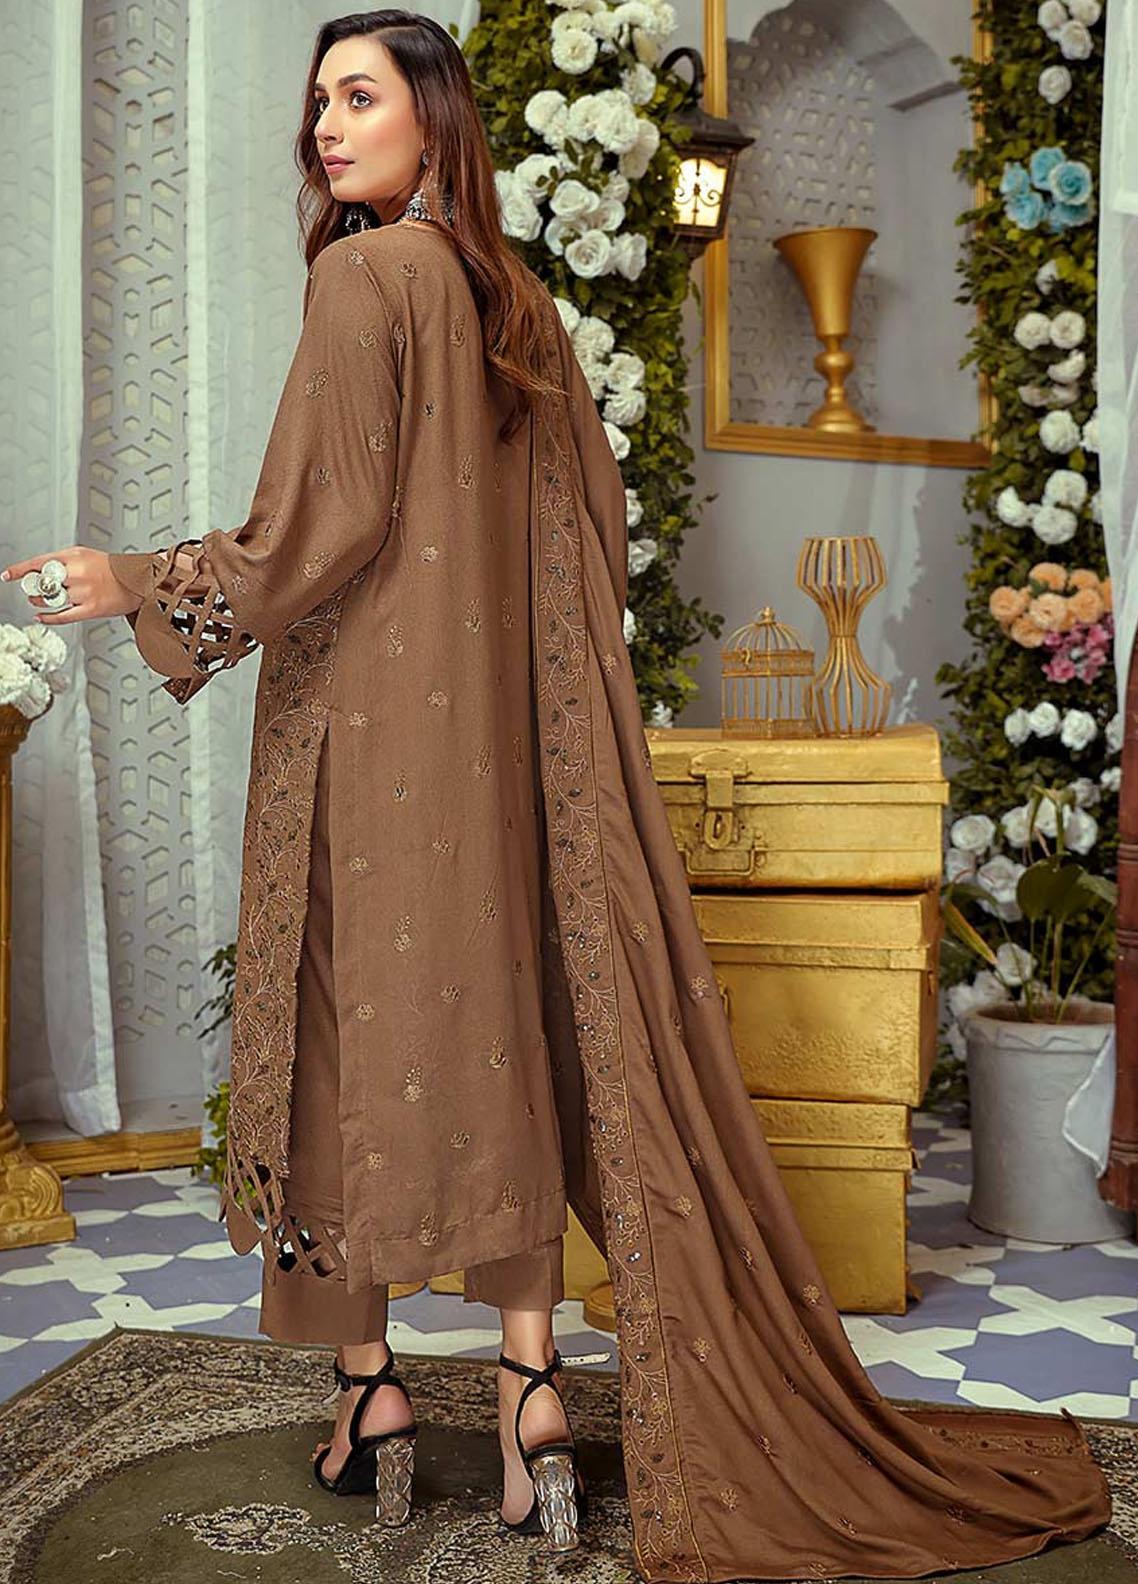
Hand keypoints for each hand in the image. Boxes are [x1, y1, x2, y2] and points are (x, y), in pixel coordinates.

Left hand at [0, 547, 142, 624]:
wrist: (137, 581)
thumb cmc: (112, 568)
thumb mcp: (85, 554)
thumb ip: (62, 560)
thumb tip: (38, 570)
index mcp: (74, 557)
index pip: (39, 563)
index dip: (20, 570)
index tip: (8, 575)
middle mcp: (77, 574)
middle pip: (43, 583)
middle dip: (33, 587)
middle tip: (31, 588)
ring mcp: (84, 593)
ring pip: (51, 600)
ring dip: (40, 601)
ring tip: (41, 600)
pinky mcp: (90, 609)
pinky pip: (62, 616)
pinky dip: (48, 618)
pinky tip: (41, 616)